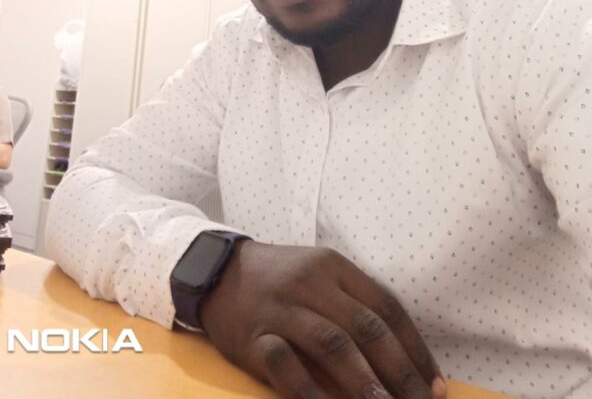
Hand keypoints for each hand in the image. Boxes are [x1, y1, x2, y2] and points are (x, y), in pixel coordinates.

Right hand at [200, 241, 445, 398]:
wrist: (217, 271)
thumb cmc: (280, 280)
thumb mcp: (319, 276)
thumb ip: (355, 306)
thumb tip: (403, 356)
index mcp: (334, 267)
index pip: (386, 307)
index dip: (415, 348)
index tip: (435, 385)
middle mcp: (311, 284)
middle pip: (366, 328)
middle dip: (400, 372)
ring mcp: (282, 309)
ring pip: (332, 344)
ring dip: (364, 383)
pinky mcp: (254, 336)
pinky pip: (285, 365)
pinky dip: (310, 393)